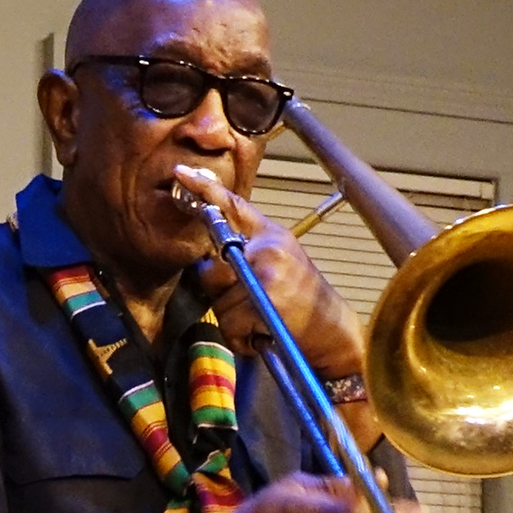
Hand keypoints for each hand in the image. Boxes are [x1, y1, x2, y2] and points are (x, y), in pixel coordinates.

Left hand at [166, 162, 368, 398]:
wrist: (332, 329)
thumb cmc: (302, 301)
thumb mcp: (281, 262)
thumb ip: (248, 252)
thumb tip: (210, 262)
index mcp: (270, 235)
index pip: (233, 206)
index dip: (204, 189)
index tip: (180, 173)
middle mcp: (268, 247)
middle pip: (211, 271)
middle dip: (221, 296)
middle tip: (248, 305)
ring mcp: (267, 272)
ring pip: (219, 304)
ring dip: (233, 322)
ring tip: (259, 323)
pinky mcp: (265, 299)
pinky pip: (230, 324)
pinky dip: (240, 338)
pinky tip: (260, 335)